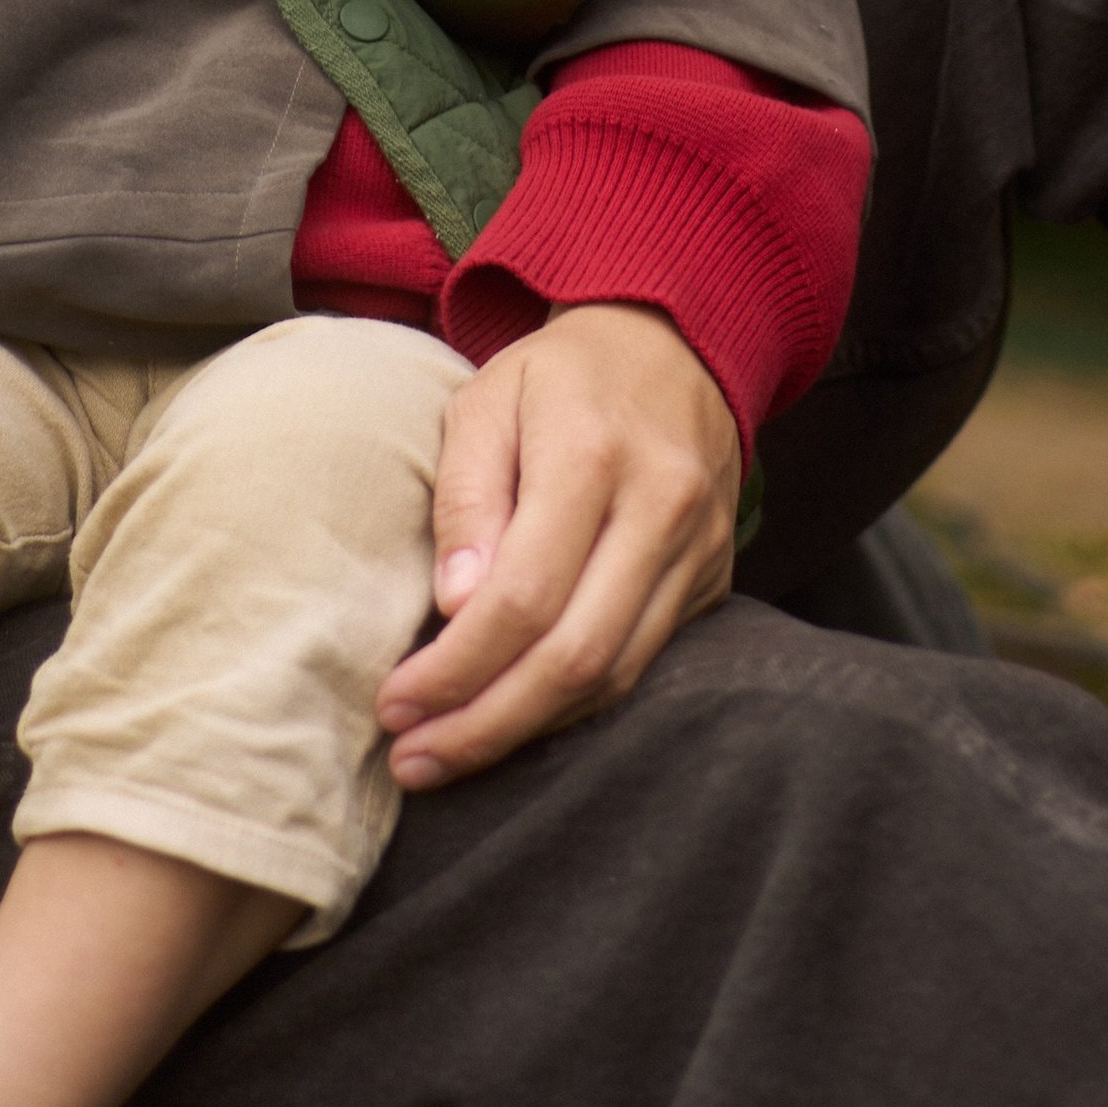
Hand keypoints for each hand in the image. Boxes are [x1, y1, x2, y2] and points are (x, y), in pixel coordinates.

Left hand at [376, 304, 738, 783]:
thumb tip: (454, 610)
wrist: (676, 344)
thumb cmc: (559, 376)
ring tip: (448, 756)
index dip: (456, 667)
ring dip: (527, 730)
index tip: (394, 703)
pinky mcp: (714, 579)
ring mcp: (699, 550)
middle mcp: (661, 509)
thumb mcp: (485, 402)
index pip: (524, 597)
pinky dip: (575, 704)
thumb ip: (466, 498)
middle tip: (414, 762)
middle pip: (575, 657)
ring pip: (616, 675)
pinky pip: (643, 664)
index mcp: (592, 456)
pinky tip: (515, 720)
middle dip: (486, 724)